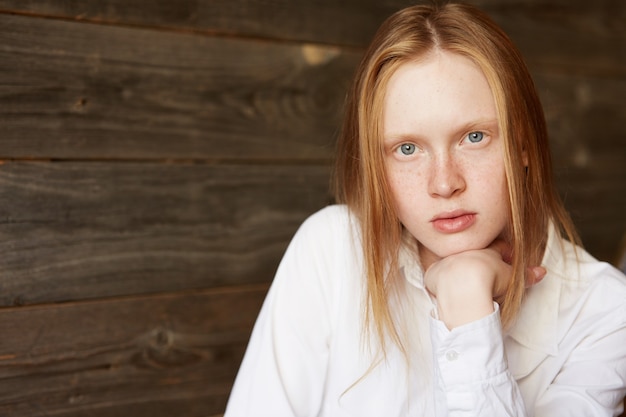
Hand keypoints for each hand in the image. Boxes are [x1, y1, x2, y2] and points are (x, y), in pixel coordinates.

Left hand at [424, 240, 544, 328]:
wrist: (463, 286)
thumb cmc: (490, 281)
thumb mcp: (513, 279)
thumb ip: (527, 275)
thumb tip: (542, 271)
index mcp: (484, 251)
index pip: (496, 248)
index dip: (503, 256)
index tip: (507, 263)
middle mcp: (464, 252)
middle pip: (473, 255)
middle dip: (479, 264)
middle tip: (485, 279)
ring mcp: (446, 261)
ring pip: (453, 264)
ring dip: (458, 273)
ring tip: (464, 288)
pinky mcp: (432, 273)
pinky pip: (437, 277)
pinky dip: (441, 284)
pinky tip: (445, 293)